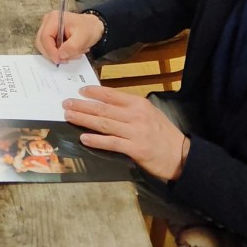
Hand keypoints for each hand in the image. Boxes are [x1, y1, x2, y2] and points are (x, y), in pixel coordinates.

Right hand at [35, 8, 103, 64]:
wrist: (93, 26)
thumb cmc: (89, 28)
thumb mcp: (83, 38)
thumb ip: (71, 47)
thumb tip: (60, 55)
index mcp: (54, 19)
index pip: (44, 37)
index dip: (50, 50)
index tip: (58, 60)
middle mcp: (48, 22)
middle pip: (41, 42)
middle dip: (53, 53)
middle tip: (66, 59)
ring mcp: (48, 28)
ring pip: (44, 47)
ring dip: (57, 54)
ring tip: (73, 53)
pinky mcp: (51, 35)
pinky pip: (49, 48)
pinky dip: (58, 53)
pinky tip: (70, 51)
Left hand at [63, 85, 187, 180]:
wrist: (181, 155)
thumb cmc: (163, 133)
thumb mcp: (149, 113)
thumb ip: (130, 108)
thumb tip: (106, 103)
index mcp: (139, 104)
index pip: (111, 95)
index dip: (94, 92)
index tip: (80, 91)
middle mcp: (136, 115)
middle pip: (103, 108)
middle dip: (82, 105)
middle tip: (66, 104)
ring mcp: (135, 132)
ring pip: (104, 124)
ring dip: (84, 119)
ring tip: (69, 116)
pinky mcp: (135, 149)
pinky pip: (111, 143)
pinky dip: (96, 140)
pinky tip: (84, 137)